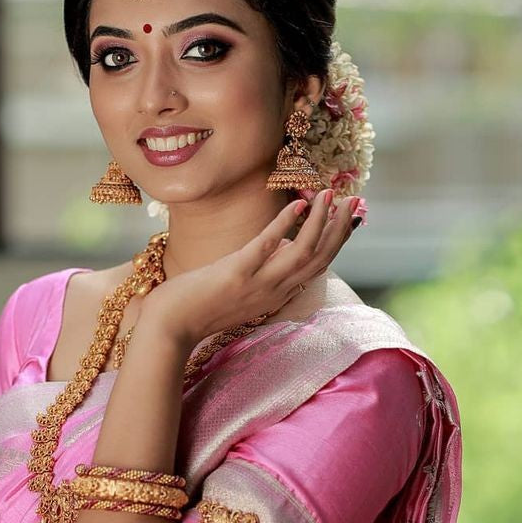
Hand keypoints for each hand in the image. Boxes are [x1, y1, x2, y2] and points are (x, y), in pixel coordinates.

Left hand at [146, 188, 360, 348]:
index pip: (319, 267)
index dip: (338, 241)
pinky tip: (295, 205)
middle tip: (352, 201)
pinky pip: (266, 247)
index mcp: (278, 296)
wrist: (170, 328)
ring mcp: (257, 285)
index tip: (349, 217)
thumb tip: (285, 241)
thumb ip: (266, 270)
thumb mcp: (243, 290)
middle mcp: (274, 292)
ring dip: (320, 222)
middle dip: (339, 229)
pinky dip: (284, 225)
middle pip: (321, 260)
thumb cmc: (200, 307)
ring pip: (303, 253)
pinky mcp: (236, 275)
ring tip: (329, 195)